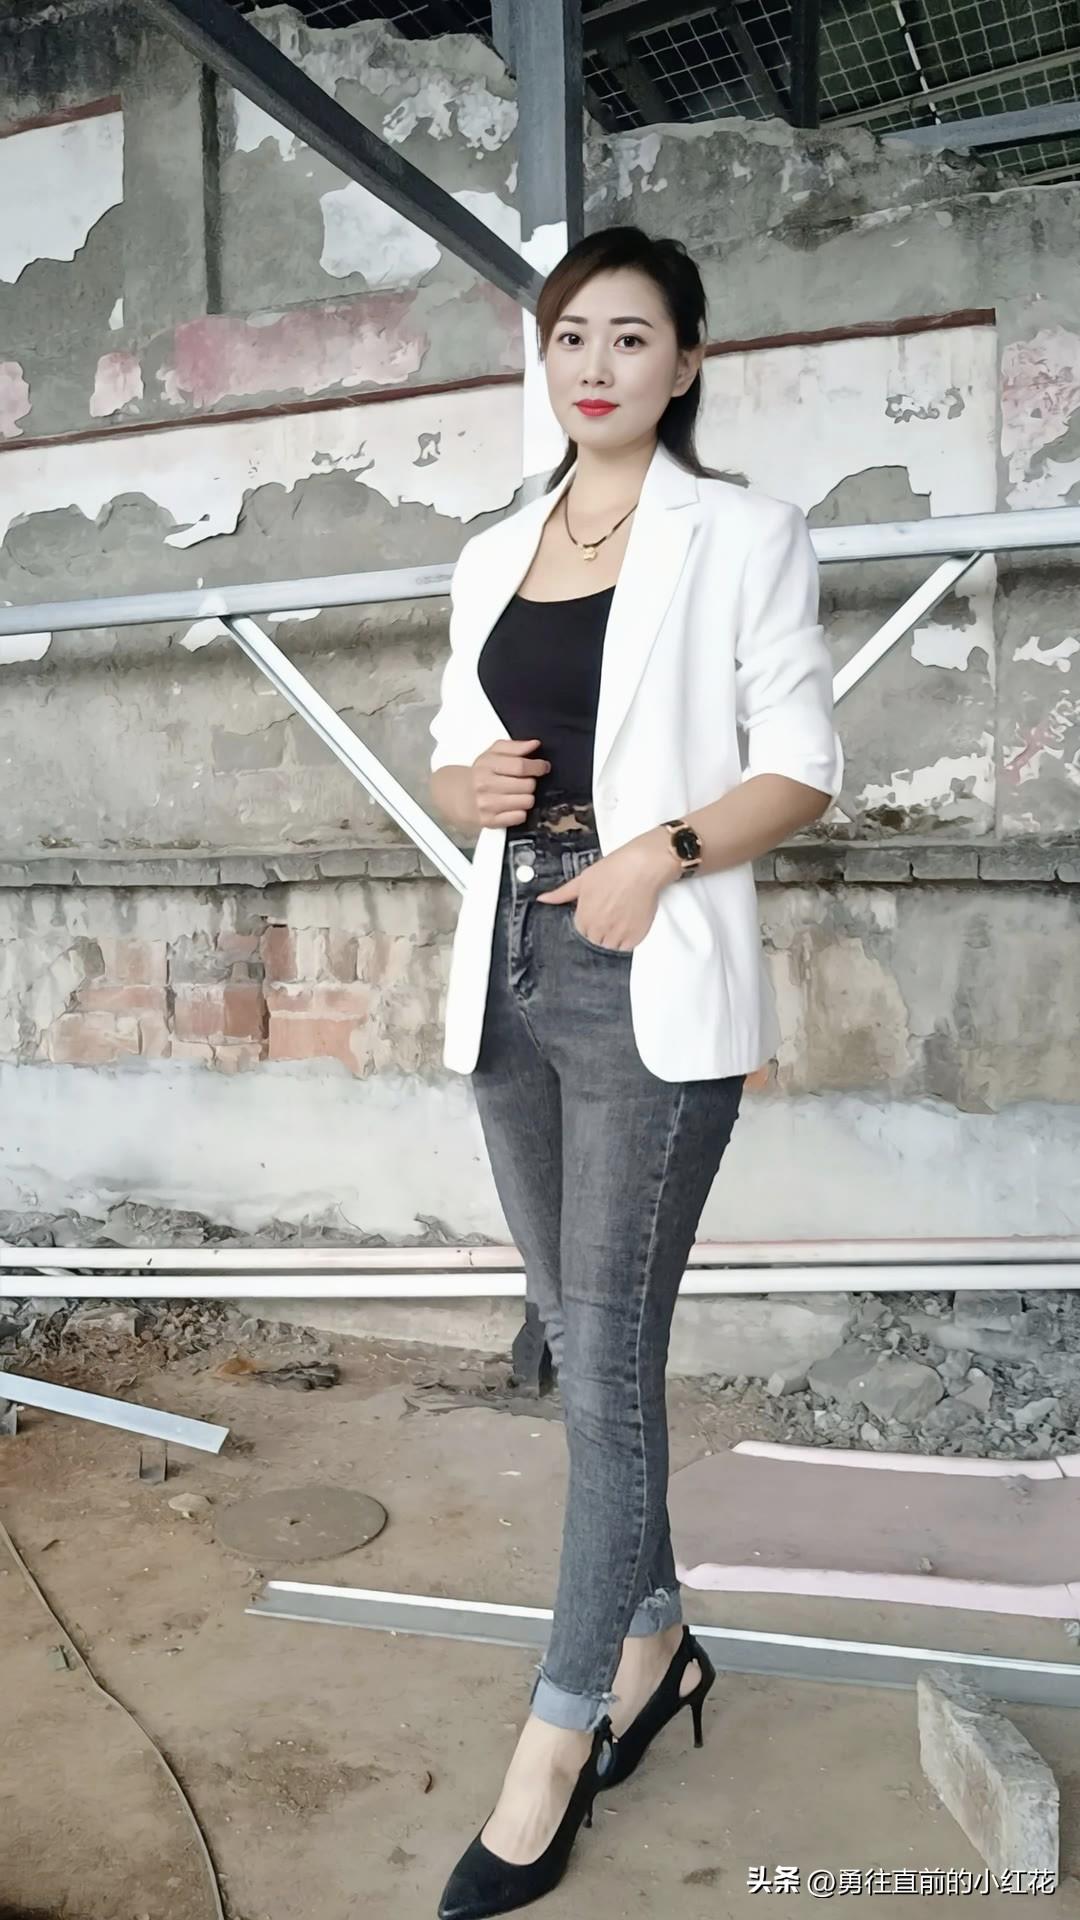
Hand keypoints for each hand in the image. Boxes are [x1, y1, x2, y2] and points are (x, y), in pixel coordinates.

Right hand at [470, 737, 550, 828]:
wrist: (460, 795)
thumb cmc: (480, 774)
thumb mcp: (493, 754)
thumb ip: (515, 747)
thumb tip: (534, 744)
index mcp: (487, 766)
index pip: (520, 766)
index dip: (537, 766)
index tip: (543, 766)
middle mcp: (486, 785)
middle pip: (527, 785)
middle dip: (531, 782)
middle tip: (524, 781)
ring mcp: (488, 805)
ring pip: (527, 801)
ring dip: (527, 797)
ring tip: (518, 793)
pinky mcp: (491, 821)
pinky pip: (520, 817)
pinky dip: (521, 811)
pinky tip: (513, 805)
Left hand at [536, 840, 670, 950]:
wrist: (642, 868)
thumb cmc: (614, 870)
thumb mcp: (582, 880)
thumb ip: (561, 894)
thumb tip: (543, 899)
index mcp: (585, 917)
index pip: (579, 932)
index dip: (586, 923)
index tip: (593, 915)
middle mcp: (600, 929)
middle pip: (593, 941)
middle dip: (597, 932)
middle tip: (606, 915)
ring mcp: (618, 934)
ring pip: (608, 947)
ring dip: (610, 939)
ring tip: (616, 920)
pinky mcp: (635, 936)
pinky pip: (626, 949)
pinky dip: (625, 941)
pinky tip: (626, 925)